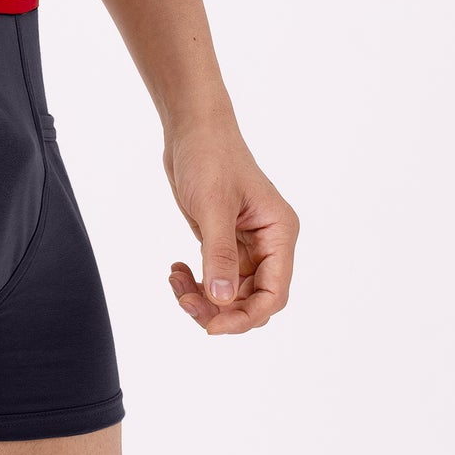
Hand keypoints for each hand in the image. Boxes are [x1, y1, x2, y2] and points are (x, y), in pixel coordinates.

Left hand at [160, 116, 297, 334]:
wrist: (191, 129)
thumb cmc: (209, 156)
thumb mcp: (212, 205)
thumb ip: (218, 254)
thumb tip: (222, 300)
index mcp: (279, 233)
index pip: (274, 293)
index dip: (246, 317)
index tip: (212, 326)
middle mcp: (269, 243)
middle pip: (253, 299)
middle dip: (220, 309)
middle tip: (184, 301)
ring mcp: (246, 244)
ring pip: (232, 293)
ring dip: (203, 297)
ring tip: (175, 281)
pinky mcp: (224, 241)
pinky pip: (215, 277)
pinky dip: (196, 282)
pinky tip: (176, 270)